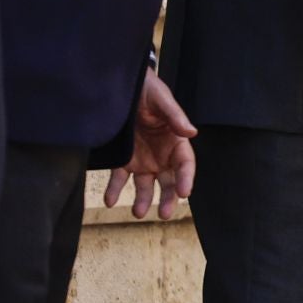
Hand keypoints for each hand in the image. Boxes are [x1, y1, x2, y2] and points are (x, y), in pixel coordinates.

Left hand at [104, 70, 196, 218]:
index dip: (187, 178)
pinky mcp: (124, 161)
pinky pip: (120, 179)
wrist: (122, 89)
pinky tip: (110, 200)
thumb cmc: (148, 91)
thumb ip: (175, 117)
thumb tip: (192, 132)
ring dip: (143, 200)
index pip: (185, 164)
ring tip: (138, 213)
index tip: (185, 193)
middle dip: (169, 198)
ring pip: (146, 185)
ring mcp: (143, 160)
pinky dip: (115, 191)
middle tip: (165, 214)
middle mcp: (162, 155)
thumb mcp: (162, 100)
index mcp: (176, 141)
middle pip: (169, 181)